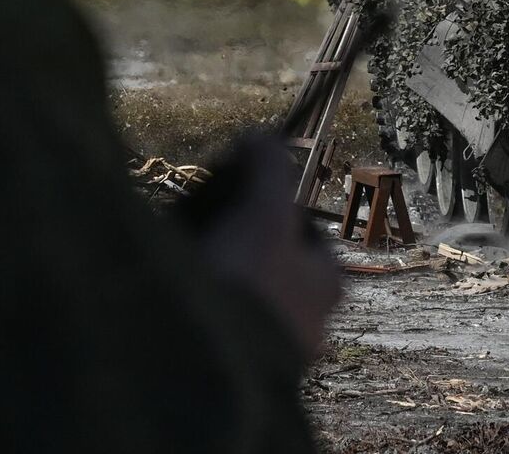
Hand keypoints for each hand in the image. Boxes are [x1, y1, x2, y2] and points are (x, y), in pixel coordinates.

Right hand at [191, 135, 342, 359]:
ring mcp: (274, 354)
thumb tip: (257, 136)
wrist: (211, 363)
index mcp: (326, 285)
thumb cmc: (250, 281)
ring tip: (193, 265)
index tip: (246, 202)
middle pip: (279, 272)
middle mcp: (309, 323)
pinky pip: (225, 332)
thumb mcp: (262, 211)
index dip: (278, 214)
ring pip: (252, 305)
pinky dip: (207, 312)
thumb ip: (267, 167)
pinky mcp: (238, 373)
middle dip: (248, 251)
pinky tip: (182, 299)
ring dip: (226, 282)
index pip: (311, 239)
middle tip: (215, 232)